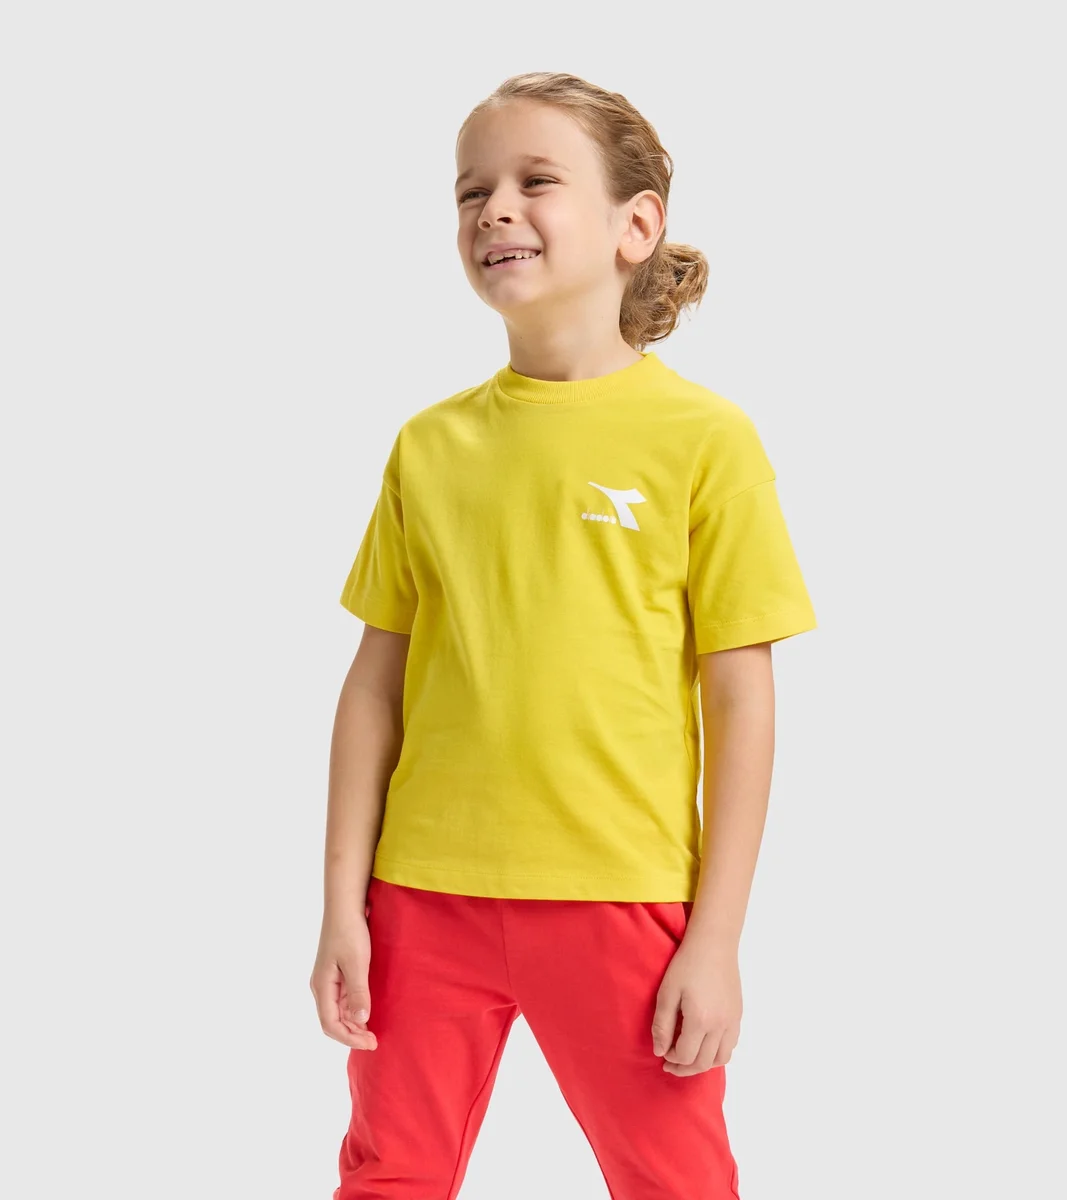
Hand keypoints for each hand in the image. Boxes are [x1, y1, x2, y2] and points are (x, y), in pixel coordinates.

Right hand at [310, 912, 377, 1050]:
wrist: (345, 906)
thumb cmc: (349, 932)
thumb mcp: (357, 963)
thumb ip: (358, 992)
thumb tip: (360, 1020)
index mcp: (322, 986)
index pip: (330, 1024)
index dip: (349, 1037)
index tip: (371, 1042)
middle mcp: (322, 987)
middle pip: (333, 1021)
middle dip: (351, 1034)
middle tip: (374, 1041)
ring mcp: (329, 981)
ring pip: (338, 1012)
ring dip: (353, 1024)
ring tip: (373, 1031)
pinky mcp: (337, 974)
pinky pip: (343, 1000)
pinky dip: (354, 1010)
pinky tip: (368, 1012)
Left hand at [651, 938, 740, 1075]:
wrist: (714, 944)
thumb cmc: (686, 964)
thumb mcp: (667, 992)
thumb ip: (662, 1025)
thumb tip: (660, 1052)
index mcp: (700, 1020)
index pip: (686, 1056)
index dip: (672, 1059)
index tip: (662, 1053)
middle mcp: (720, 1026)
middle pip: (704, 1063)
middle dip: (685, 1068)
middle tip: (671, 1064)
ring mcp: (732, 1021)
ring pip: (721, 1058)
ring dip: (703, 1064)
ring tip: (689, 1057)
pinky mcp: (738, 1015)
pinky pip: (731, 1045)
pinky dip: (718, 1052)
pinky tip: (705, 1043)